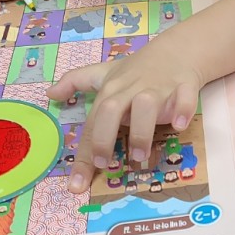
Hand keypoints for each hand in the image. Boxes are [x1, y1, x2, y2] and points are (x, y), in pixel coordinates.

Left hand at [47, 45, 203, 193]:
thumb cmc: (137, 69)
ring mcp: (157, 87)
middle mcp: (131, 89)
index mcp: (111, 90)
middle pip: (111, 109)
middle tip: (104, 164)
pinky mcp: (183, 85)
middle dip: (104, 137)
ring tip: (139, 155)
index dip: (83, 154)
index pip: (91, 123)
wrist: (176, 51)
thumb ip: (76, 82)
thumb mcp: (104, 73)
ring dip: (141, 130)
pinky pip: (184, 97)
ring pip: (146, 104)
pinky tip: (178, 125)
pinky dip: (182, 110)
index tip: (76, 184)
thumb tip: (49, 93)